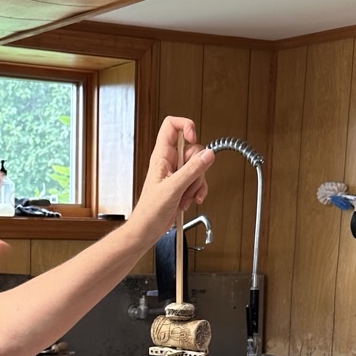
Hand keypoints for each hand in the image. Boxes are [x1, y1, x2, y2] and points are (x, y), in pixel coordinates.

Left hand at [132, 116, 214, 236]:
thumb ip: (192, 170)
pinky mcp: (181, 185)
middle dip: (197, 169)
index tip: (194, 138)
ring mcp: (176, 173)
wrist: (147, 229)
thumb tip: (208, 155)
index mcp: (161, 156)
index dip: (186, 126)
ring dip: (196, 184)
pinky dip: (197, 191)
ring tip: (185, 197)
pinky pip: (197, 180)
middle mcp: (169, 162)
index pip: (172, 125)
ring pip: (198, 167)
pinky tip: (190, 200)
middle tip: (188, 182)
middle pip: (193, 150)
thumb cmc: (150, 211)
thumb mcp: (173, 188)